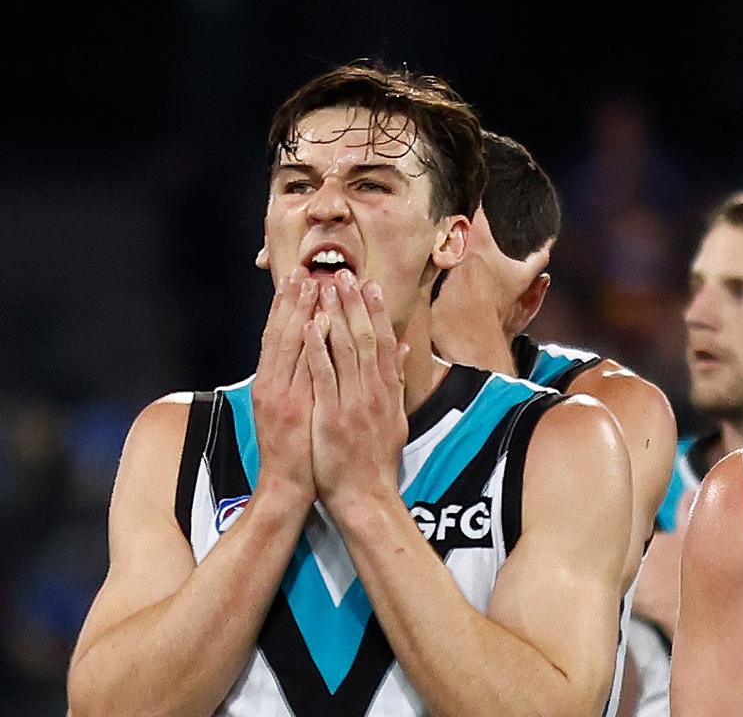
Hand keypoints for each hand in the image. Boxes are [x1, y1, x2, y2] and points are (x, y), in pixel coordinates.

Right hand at [251, 266, 319, 508]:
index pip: (277, 338)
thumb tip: (308, 357)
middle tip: (304, 271)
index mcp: (270, 385)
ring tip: (313, 285)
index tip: (297, 280)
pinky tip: (318, 323)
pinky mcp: (294, 410)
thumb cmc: (295, 451)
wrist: (288, 487)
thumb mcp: (292, 411)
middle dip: (292, 302)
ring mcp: (282, 398)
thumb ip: (299, 383)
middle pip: (281, 335)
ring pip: (290, 347)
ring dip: (301, 313)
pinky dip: (310, 346)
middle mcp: (272, 386)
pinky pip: (304, 371)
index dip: (286, 308)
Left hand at [304, 269, 408, 514]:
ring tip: (325, 288)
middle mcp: (374, 392)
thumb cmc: (376, 460)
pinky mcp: (332, 415)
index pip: (385, 342)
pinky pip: (324, 376)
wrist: (365, 496)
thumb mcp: (396, 418)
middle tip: (343, 274)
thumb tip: (405, 349)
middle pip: (367, 338)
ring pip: (346, 350)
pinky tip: (310, 326)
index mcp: (387, 392)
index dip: (377, 311)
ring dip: (335, 316)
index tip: (369, 285)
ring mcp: (353, 403)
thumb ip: (396, 381)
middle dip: (354, 304)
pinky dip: (317, 349)